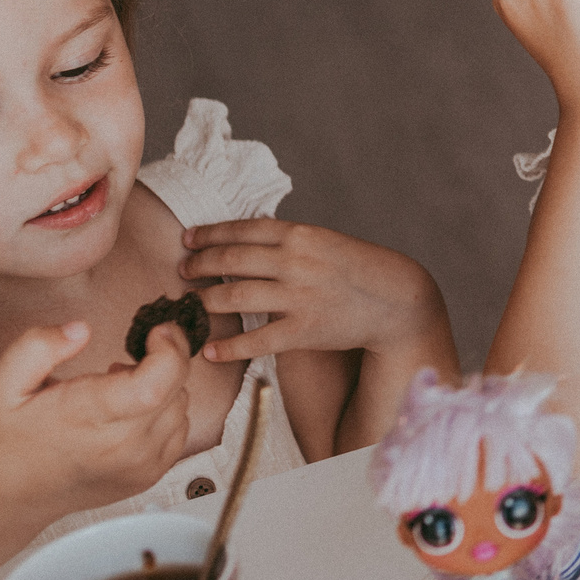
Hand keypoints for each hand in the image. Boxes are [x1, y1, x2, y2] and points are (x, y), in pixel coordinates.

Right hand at [0, 321, 190, 518]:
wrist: (14, 493)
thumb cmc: (13, 435)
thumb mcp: (6, 382)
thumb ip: (38, 347)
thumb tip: (81, 330)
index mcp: (88, 418)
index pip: (155, 384)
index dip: (170, 350)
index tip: (157, 332)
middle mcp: (121, 446)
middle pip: (176, 389)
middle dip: (165, 360)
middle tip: (127, 361)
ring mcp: (140, 465)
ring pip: (182, 407)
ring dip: (164, 388)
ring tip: (123, 389)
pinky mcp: (150, 475)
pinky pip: (181, 429)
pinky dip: (166, 412)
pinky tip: (132, 412)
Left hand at [182, 221, 448, 364]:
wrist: (396, 298)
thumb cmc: (357, 267)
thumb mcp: (324, 240)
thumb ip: (287, 240)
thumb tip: (241, 240)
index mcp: (300, 234)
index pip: (241, 229)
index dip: (208, 234)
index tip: (188, 240)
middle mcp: (296, 262)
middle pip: (230, 261)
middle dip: (198, 265)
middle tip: (183, 271)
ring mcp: (299, 296)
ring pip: (235, 297)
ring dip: (205, 301)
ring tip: (192, 303)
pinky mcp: (304, 330)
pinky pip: (256, 340)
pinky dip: (228, 347)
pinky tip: (210, 350)